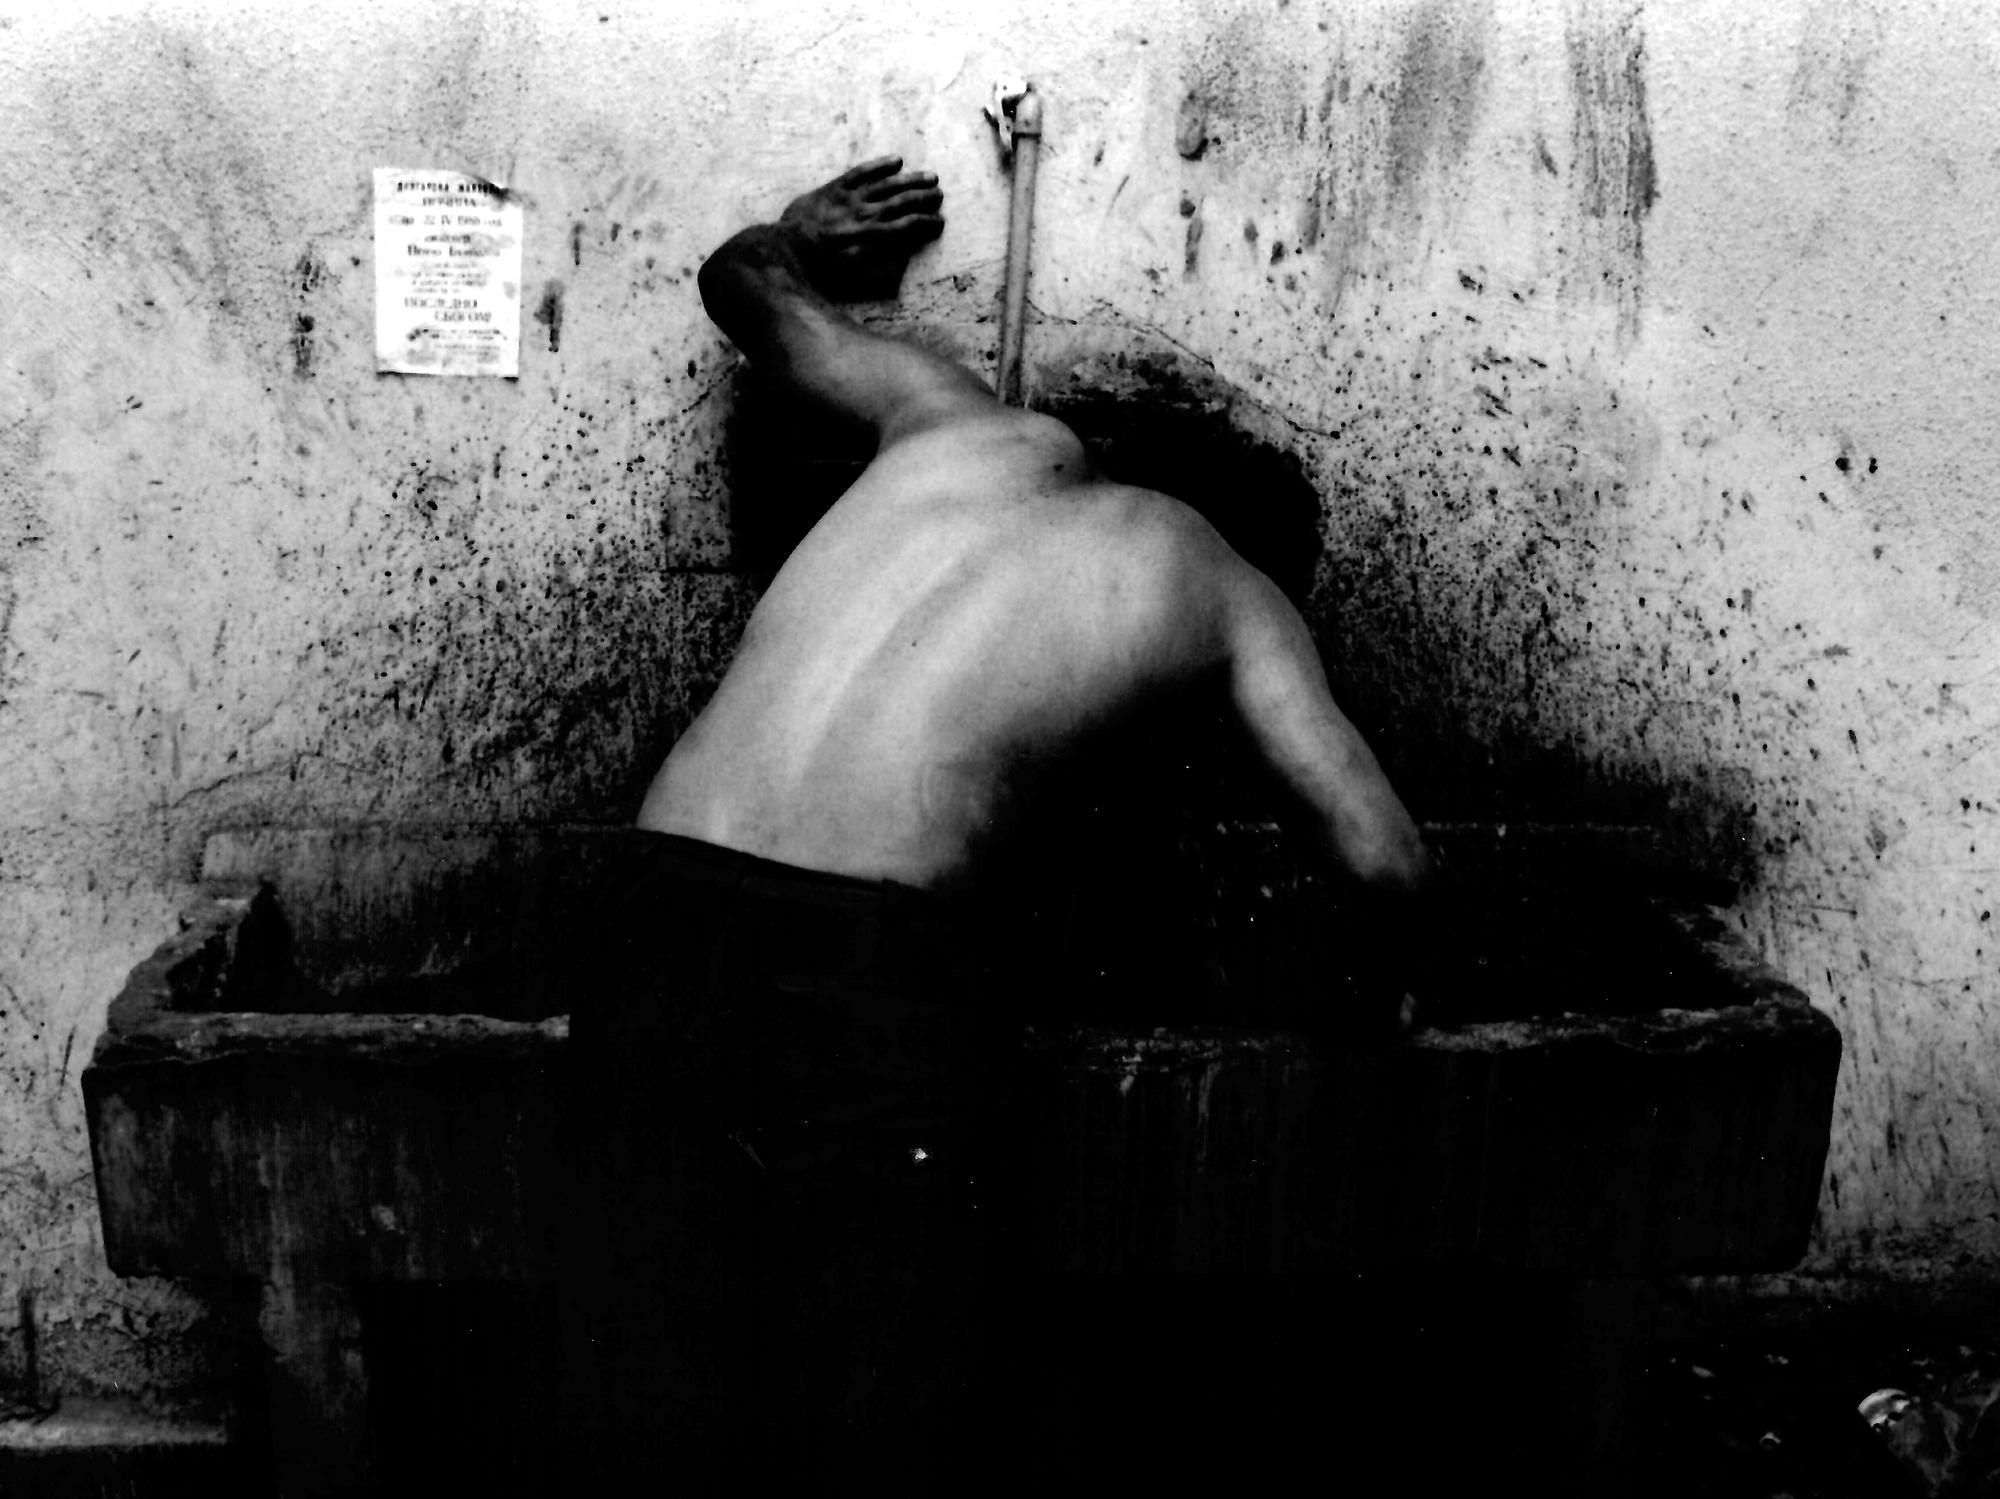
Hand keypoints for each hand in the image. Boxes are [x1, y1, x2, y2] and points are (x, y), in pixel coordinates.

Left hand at [779, 156, 944, 300]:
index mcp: (871, 239)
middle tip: (940, 195)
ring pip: (888, 185)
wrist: (786, 249)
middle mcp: (865, 216)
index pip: (907, 228)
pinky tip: (897, 161)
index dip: (926, 223)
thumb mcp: (852, 278)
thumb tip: (905, 260)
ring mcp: (851, 199)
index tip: (940, 222)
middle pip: (902, 203)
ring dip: (911, 180)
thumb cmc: (819, 269)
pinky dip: (880, 166)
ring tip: (931, 177)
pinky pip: (862, 172)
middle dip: (924, 198)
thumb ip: (881, 269)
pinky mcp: (835, 188)